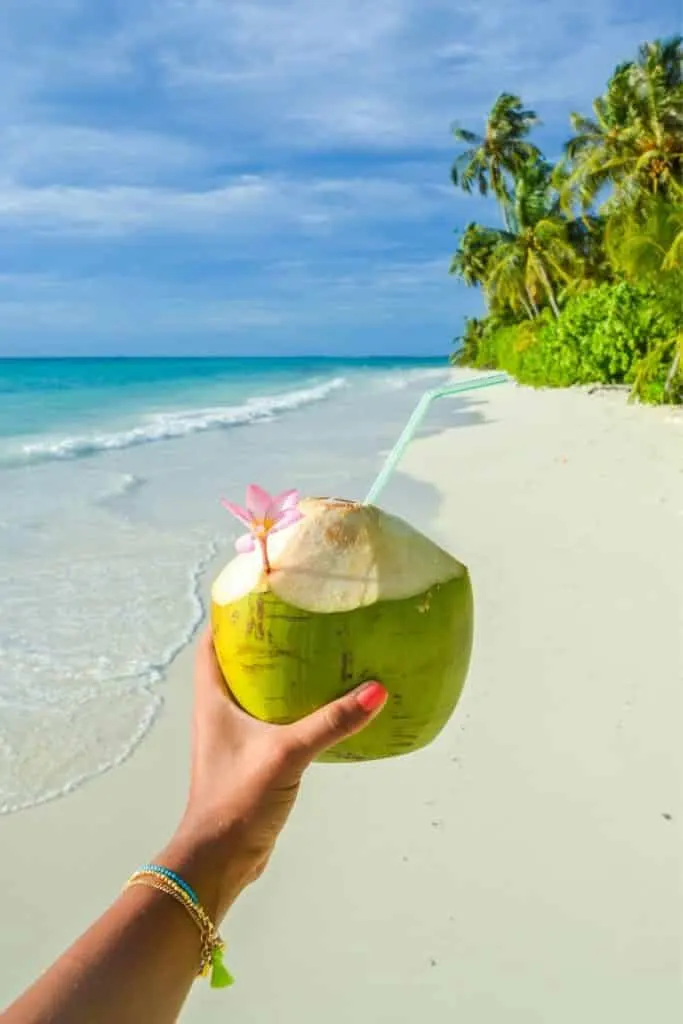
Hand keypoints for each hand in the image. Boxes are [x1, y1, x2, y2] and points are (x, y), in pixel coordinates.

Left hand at [164, 628, 387, 921]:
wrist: (219, 860)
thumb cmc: (238, 799)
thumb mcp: (288, 753)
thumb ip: (331, 722)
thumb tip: (376, 689)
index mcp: (212, 699)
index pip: (212, 641)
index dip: (230, 613)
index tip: (260, 592)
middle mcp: (218, 712)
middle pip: (236, 661)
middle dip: (263, 639)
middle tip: (301, 617)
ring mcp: (233, 738)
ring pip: (255, 692)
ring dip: (279, 674)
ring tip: (318, 653)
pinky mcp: (251, 760)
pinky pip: (272, 720)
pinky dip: (291, 706)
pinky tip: (322, 705)